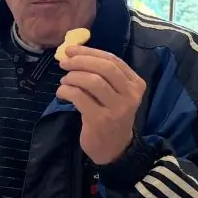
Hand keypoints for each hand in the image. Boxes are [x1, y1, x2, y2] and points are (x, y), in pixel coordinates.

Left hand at [57, 46, 145, 164]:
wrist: (113, 148)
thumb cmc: (110, 115)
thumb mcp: (114, 94)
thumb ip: (101, 74)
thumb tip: (73, 53)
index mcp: (136, 84)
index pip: (112, 60)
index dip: (89, 52)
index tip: (71, 50)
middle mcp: (130, 95)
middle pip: (104, 68)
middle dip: (80, 61)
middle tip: (64, 62)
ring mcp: (117, 108)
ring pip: (92, 81)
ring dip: (72, 77)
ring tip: (64, 81)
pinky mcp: (100, 120)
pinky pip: (79, 97)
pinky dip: (66, 91)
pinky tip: (62, 93)